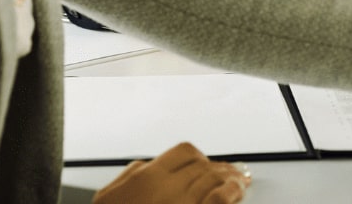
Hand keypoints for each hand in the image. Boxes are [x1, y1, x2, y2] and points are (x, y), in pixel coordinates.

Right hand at [92, 143, 249, 203]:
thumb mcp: (108, 197)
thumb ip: (130, 176)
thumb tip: (148, 164)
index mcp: (147, 177)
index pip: (185, 152)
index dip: (200, 157)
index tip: (207, 164)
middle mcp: (167, 188)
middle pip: (204, 167)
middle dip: (221, 169)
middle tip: (234, 172)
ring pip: (215, 180)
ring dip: (232, 178)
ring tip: (242, 180)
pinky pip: (219, 199)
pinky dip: (231, 193)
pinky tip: (238, 192)